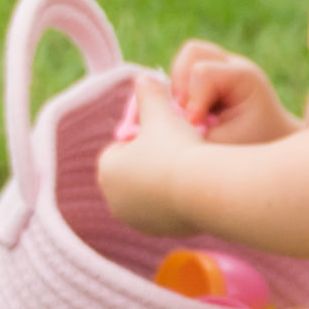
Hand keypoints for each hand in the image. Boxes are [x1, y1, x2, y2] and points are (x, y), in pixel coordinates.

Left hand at [91, 80, 218, 237]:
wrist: (202, 187)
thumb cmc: (176, 147)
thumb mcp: (161, 113)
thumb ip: (149, 94)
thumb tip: (143, 77)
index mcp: (107, 169)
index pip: (120, 147)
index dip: (142, 137)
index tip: (162, 132)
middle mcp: (113, 199)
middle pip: (133, 171)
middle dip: (150, 161)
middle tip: (176, 148)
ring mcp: (135, 219)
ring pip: (148, 193)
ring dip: (162, 181)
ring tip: (186, 167)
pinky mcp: (158, 232)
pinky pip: (163, 210)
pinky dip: (175, 200)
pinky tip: (192, 187)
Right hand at [162, 41, 294, 145]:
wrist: (277, 142)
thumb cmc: (254, 147)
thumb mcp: (224, 146)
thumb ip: (190, 133)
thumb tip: (151, 121)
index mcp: (244, 78)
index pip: (202, 72)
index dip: (192, 100)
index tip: (198, 126)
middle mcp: (234, 66)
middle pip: (192, 51)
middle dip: (181, 83)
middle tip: (188, 115)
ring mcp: (223, 67)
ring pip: (186, 57)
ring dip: (179, 85)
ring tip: (189, 113)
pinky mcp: (212, 74)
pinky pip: (185, 70)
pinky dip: (181, 90)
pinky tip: (192, 112)